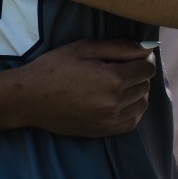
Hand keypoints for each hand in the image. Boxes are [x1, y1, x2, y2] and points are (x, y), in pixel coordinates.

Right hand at [7, 40, 155, 136]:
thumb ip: (118, 47)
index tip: (135, 55)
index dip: (144, 59)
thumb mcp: (84, 48)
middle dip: (139, 74)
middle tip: (122, 66)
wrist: (29, 98)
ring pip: (141, 104)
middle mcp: (115, 102)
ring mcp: (109, 120)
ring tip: (119, 83)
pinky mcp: (102, 131)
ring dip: (137, 92)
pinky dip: (132, 110)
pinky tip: (119, 101)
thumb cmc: (54, 67)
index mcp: (112, 79)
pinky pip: (131, 122)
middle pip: (145, 86)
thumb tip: (147, 48)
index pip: (147, 69)